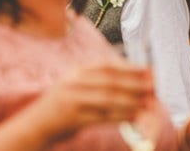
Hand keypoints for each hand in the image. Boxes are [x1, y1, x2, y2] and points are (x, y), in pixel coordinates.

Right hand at [29, 62, 153, 137]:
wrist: (35, 124)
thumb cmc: (61, 107)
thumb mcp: (76, 88)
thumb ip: (98, 83)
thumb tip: (130, 84)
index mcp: (77, 72)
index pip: (108, 66)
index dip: (130, 68)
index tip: (149, 71)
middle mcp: (75, 82)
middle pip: (111, 81)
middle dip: (135, 83)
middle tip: (154, 87)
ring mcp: (73, 99)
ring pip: (109, 98)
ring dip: (132, 101)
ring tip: (148, 104)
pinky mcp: (74, 117)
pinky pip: (103, 116)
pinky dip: (121, 116)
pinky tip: (134, 117)